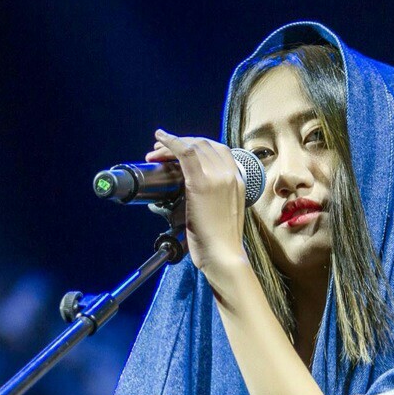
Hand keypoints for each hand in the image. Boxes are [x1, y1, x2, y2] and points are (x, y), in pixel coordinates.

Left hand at [148, 129, 247, 274]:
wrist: (224, 254)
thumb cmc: (220, 240)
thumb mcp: (224, 210)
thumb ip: (215, 196)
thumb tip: (194, 191)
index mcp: (238, 179)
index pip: (218, 150)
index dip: (197, 144)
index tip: (181, 148)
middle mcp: (230, 173)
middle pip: (204, 144)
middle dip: (180, 142)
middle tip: (161, 150)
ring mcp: (217, 176)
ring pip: (193, 146)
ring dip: (170, 144)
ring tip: (155, 151)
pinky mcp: (201, 184)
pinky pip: (185, 153)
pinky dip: (170, 143)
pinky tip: (160, 139)